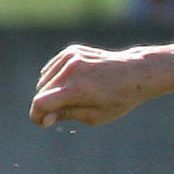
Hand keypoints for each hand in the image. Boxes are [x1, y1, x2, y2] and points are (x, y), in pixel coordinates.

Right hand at [29, 45, 164, 127]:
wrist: (137, 73)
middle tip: (63, 113)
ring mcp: (71, 57)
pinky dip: (57, 78)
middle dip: (47, 105)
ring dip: (52, 91)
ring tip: (75, 96)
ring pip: (44, 80)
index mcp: (77, 89)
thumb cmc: (119, 99)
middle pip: (42, 92)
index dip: (37, 115)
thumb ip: (66, 115)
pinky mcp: (72, 50)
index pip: (41, 103)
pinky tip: (74, 83)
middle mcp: (72, 70)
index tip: (43, 122)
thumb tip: (43, 117)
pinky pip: (52, 69)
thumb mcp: (95, 116)